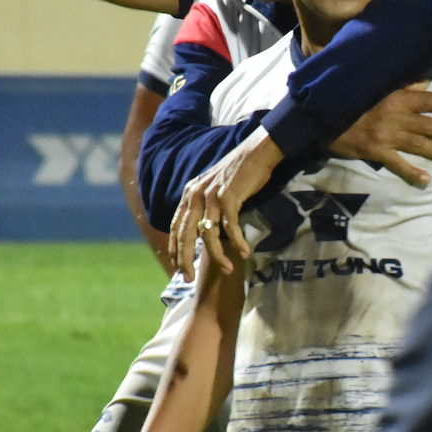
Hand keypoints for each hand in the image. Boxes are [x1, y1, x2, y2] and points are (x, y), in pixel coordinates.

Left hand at [169, 128, 282, 278]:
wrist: (256, 152)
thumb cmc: (239, 174)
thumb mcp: (214, 190)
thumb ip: (205, 208)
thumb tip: (204, 232)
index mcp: (190, 194)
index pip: (176, 227)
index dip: (175, 250)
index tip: (178, 268)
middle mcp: (196, 194)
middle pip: (185, 235)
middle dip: (185, 260)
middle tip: (189, 279)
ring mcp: (212, 195)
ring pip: (209, 235)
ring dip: (218, 256)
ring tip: (227, 270)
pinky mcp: (229, 196)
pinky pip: (230, 226)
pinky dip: (237, 242)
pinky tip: (245, 252)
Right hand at [327, 83, 431, 187]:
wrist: (324, 116)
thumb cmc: (353, 100)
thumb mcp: (378, 88)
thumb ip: (403, 86)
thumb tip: (425, 81)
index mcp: (396, 98)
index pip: (427, 99)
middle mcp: (394, 116)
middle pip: (428, 124)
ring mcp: (385, 135)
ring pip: (417, 144)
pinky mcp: (375, 151)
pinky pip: (397, 163)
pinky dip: (411, 172)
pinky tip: (426, 180)